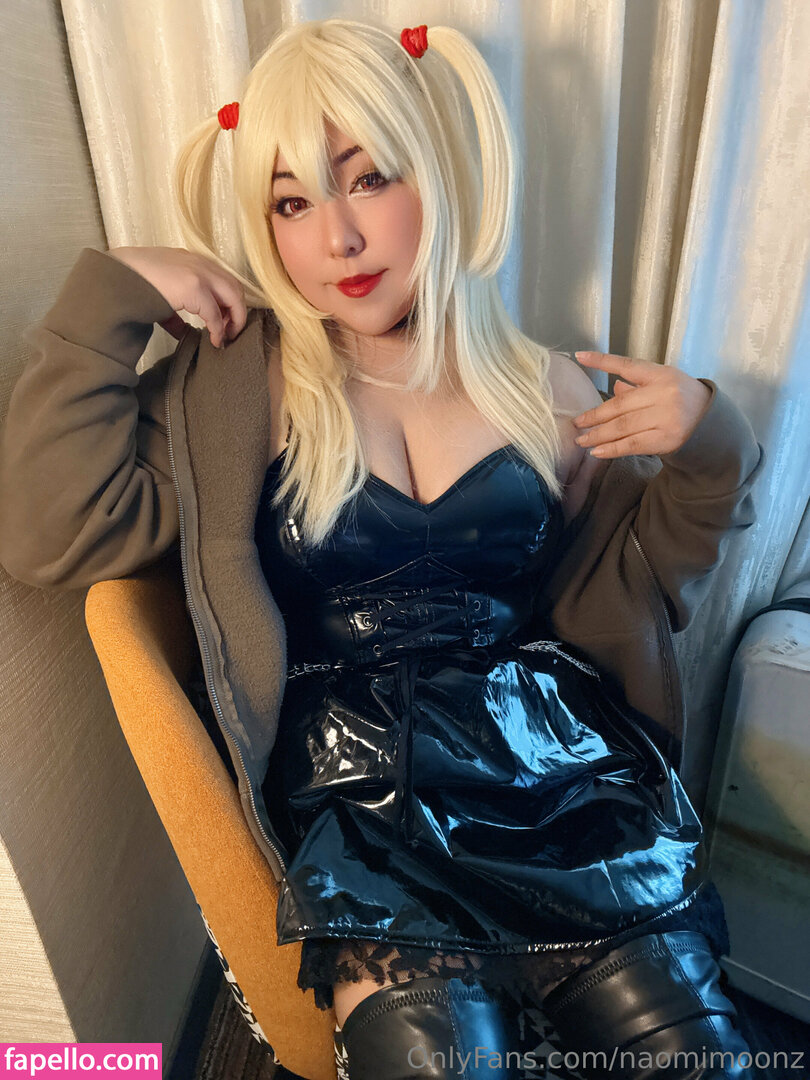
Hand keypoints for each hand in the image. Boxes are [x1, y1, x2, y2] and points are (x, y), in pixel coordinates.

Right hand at [107, 246, 246, 348]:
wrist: (116, 275)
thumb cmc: (132, 282)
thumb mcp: (160, 294)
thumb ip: (175, 312)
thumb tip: (182, 332)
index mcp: (192, 261)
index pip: (223, 280)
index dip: (229, 303)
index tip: (225, 322)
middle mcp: (199, 263)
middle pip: (234, 287)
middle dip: (237, 311)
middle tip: (231, 332)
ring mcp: (198, 273)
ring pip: (232, 296)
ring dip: (234, 319)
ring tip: (226, 337)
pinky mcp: (194, 287)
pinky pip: (214, 312)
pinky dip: (218, 329)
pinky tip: (214, 340)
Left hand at [571, 352, 711, 457]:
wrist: (712, 423)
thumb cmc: (682, 399)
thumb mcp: (664, 384)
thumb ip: (638, 384)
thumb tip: (614, 386)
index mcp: (661, 374)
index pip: (627, 365)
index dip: (602, 361)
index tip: (580, 356)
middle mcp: (664, 394)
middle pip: (620, 404)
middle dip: (594, 415)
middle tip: (577, 423)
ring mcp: (666, 417)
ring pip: (623, 426)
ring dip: (598, 435)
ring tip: (581, 440)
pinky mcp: (666, 440)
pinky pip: (632, 445)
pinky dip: (612, 449)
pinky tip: (597, 452)